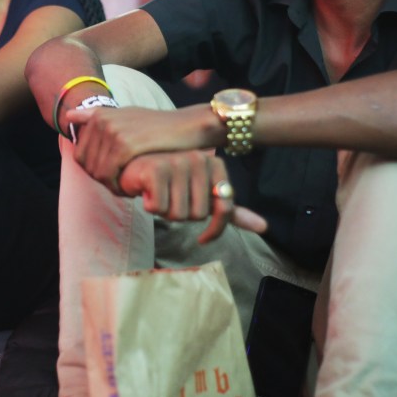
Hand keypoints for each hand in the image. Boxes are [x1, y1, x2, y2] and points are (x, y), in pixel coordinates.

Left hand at [67, 105, 202, 192]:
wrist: (188, 127)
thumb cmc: (158, 126)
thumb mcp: (127, 116)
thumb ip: (99, 116)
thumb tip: (70, 115)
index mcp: (100, 115)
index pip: (78, 154)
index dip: (92, 171)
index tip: (111, 177)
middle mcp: (102, 121)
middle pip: (85, 164)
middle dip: (101, 180)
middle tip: (121, 186)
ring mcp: (112, 131)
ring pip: (97, 172)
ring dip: (110, 186)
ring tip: (128, 188)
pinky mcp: (125, 144)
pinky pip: (108, 174)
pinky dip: (117, 187)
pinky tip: (132, 189)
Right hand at [118, 150, 266, 242]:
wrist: (132, 168)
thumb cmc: (168, 182)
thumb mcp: (202, 195)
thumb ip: (229, 210)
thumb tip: (263, 228)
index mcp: (214, 163)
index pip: (225, 208)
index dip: (214, 230)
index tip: (203, 238)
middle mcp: (199, 158)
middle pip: (197, 214)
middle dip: (181, 215)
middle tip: (170, 199)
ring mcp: (177, 161)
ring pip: (178, 214)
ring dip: (164, 212)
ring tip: (158, 194)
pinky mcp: (156, 168)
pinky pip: (159, 208)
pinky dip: (150, 206)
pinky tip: (146, 192)